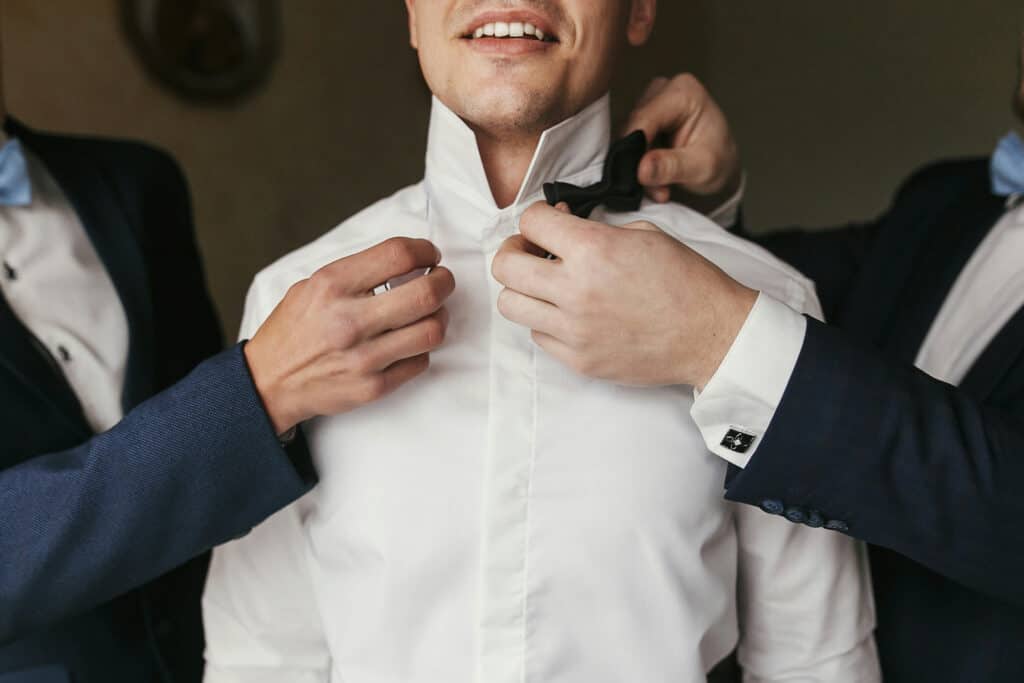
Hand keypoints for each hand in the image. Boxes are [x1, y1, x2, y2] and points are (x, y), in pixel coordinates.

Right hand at [245, 237, 454, 433]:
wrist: (269, 382)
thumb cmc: (295, 329)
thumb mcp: (313, 285)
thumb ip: (357, 271)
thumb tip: (408, 259)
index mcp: (332, 286)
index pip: (398, 255)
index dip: (424, 250)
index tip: (429, 255)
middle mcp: (349, 321)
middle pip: (426, 293)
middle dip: (444, 282)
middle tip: (442, 281)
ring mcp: (363, 357)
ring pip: (432, 331)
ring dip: (439, 317)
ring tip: (431, 313)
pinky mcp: (373, 386)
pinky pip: (420, 362)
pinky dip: (421, 349)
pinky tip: (409, 342)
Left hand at [492, 202, 755, 388]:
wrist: (711, 334)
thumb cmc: (685, 281)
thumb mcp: (644, 234)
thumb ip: (594, 230)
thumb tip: (561, 228)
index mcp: (594, 250)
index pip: (530, 221)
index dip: (537, 217)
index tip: (548, 222)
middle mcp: (576, 290)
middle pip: (504, 266)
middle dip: (514, 250)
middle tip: (532, 251)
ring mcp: (574, 330)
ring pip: (510, 305)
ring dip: (523, 289)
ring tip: (545, 286)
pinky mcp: (579, 360)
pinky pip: (538, 336)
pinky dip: (546, 322)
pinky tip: (569, 314)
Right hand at [624, 74, 740, 210]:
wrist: (722, 166)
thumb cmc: (719, 160)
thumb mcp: (702, 168)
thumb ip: (672, 167)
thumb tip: (642, 169)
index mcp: (683, 92)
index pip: (645, 117)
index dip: (635, 148)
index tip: (638, 176)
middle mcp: (663, 90)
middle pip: (633, 126)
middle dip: (639, 161)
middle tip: (655, 189)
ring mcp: (650, 103)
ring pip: (627, 136)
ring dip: (637, 166)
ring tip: (658, 188)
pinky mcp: (641, 119)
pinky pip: (627, 142)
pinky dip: (636, 164)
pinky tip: (652, 179)